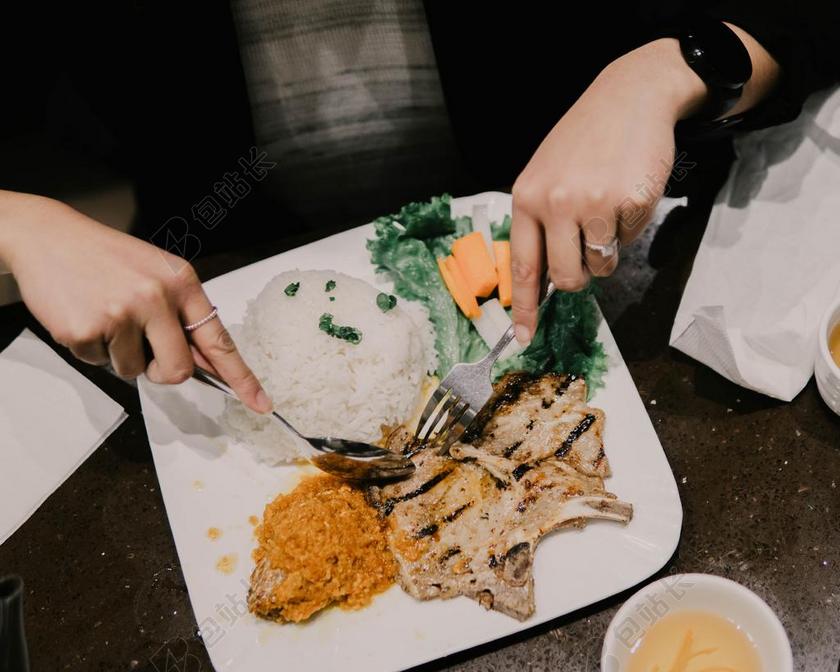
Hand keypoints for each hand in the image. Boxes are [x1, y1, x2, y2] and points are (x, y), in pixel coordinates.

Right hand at [0, 191, 271, 412]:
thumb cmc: (108, 258)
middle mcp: (157, 296)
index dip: (242, 377)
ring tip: (105, 317)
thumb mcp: (157, 274)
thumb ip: (182, 316)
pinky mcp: (88, 328)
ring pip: (134, 372)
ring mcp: (122, 313)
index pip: (219, 340)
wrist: (48, 236)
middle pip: (178, 371)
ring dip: (119, 356)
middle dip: (161, 371)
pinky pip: (98, 363)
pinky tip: (83, 316)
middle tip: (142, 349)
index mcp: (182, 282)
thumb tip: (207, 364)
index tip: (262, 404)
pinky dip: (91, 349)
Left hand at [509, 38, 707, 342]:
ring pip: (600, 265)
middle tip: (587, 254)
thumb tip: (541, 277)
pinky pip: (629, 241)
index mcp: (527, 198)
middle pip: (567, 278)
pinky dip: (630, 227)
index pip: (522, 267)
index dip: (524, 308)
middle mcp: (555, 203)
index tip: (522, 338)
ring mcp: (593, 203)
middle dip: (580, 277)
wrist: (629, 96)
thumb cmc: (584, 140)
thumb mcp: (545, 174)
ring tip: (607, 208)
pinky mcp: (629, 202)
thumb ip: (539, 222)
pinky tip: (626, 193)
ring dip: (606, 249)